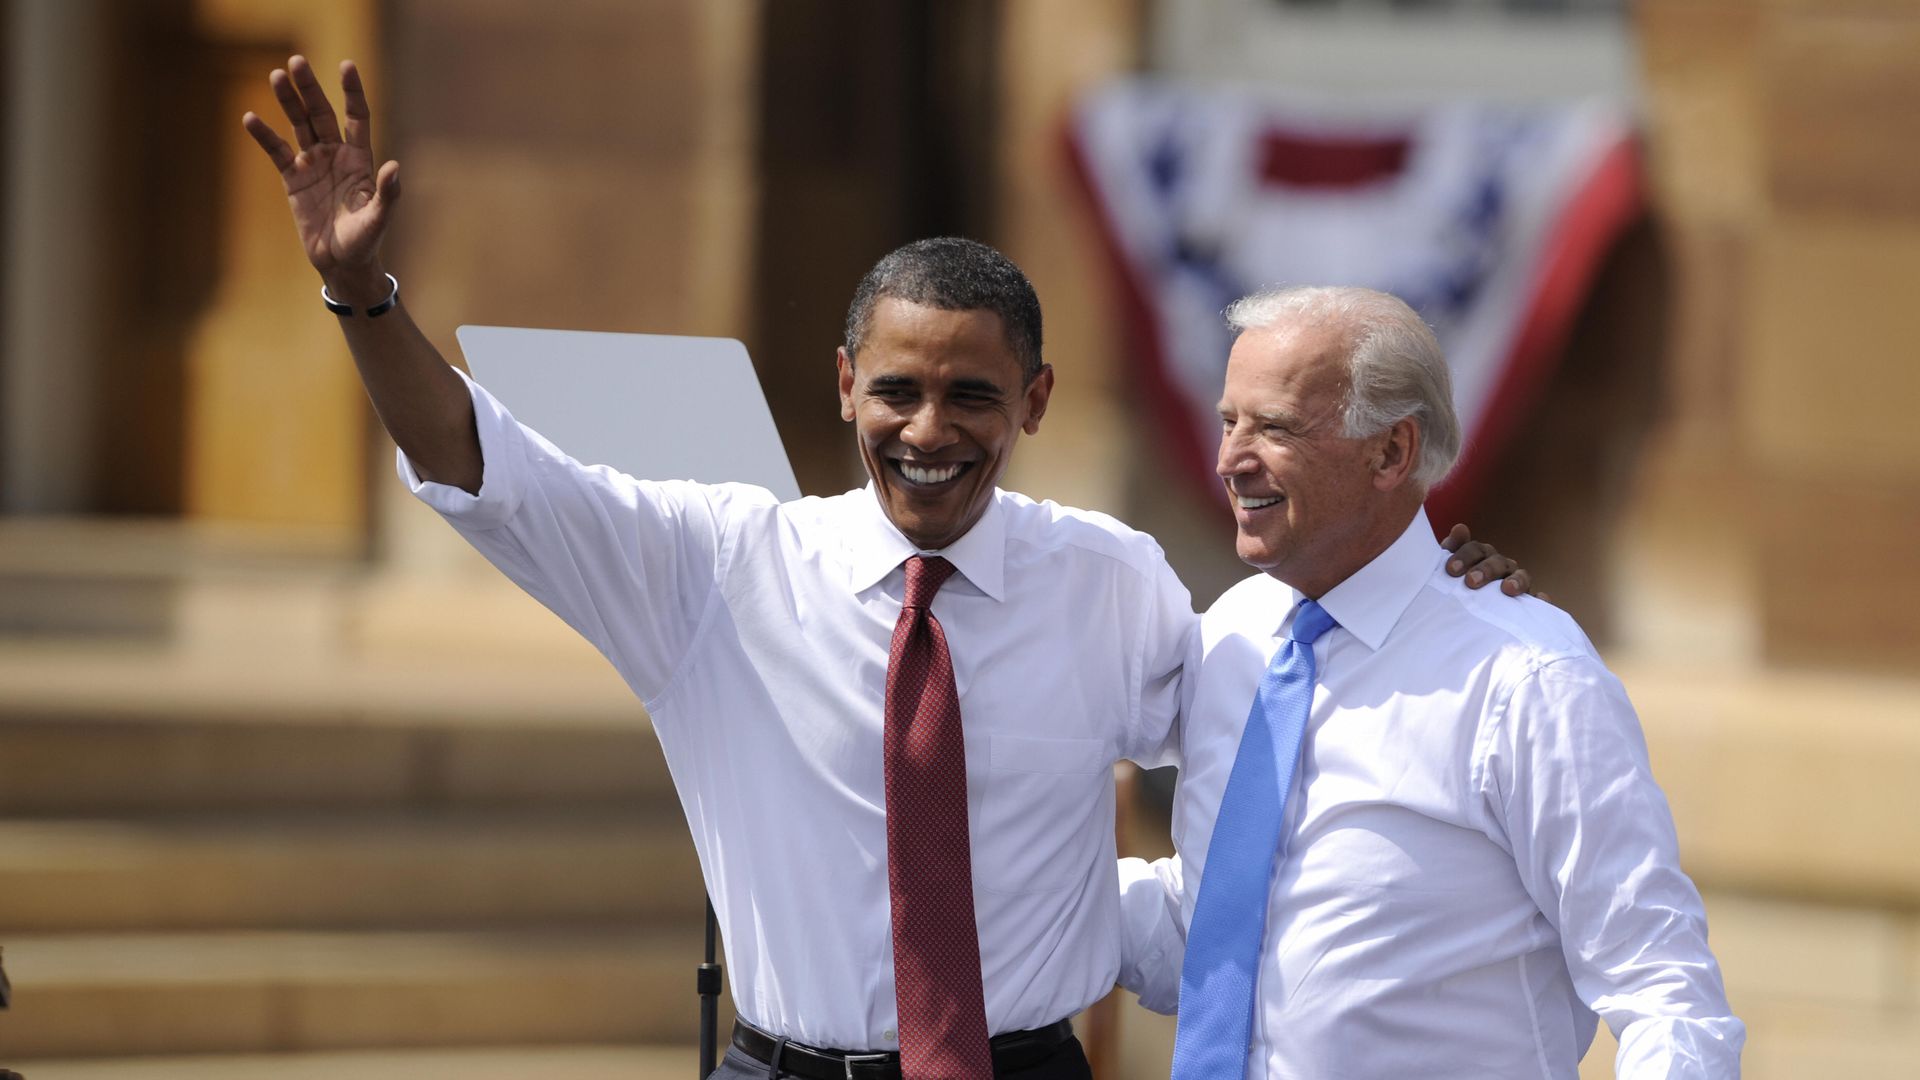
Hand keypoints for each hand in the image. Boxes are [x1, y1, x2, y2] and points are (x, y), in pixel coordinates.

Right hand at [241, 56, 398, 300]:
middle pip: (322, 114)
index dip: (352, 92)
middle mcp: (336, 155)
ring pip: (299, 125)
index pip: (357, 117)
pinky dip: (265, 136)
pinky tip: (251, 117)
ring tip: (275, 76)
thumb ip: (388, 193)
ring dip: (288, 102)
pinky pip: (277, 151)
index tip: (346, 65)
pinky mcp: (293, 178)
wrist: (341, 263)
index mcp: (360, 159)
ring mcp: (314, 164)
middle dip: (310, 89)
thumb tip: (395, 167)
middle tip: (296, 62)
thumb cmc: (365, 241)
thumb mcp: (378, 219)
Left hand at [1440, 523, 1541, 598]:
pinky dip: (1541, 599)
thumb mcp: (1449, 572)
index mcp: (1481, 557)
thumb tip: (1460, 528)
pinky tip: (1539, 599)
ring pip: (1521, 577)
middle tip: (1471, 581)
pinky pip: (1539, 601)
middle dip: (1486, 570)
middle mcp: (1501, 567)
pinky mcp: (1528, 605)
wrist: (1463, 617)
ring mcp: (1517, 585)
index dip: (1464, 556)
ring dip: (1517, 580)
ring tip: (1508, 589)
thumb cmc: (1455, 589)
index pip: (1476, 550)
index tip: (1450, 569)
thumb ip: (1452, 550)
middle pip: (1498, 562)